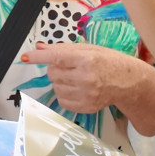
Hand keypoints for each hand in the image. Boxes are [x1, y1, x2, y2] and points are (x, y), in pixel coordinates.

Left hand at [22, 42, 142, 114]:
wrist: (129, 82)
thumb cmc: (110, 62)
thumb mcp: (90, 49)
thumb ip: (63, 49)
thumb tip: (40, 48)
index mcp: (87, 60)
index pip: (57, 58)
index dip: (39, 57)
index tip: (25, 56)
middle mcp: (86, 78)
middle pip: (53, 73)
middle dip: (55, 68)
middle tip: (69, 67)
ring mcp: (86, 95)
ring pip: (55, 87)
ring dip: (60, 81)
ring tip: (76, 78)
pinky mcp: (85, 107)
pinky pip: (61, 100)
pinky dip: (64, 93)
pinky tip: (77, 88)